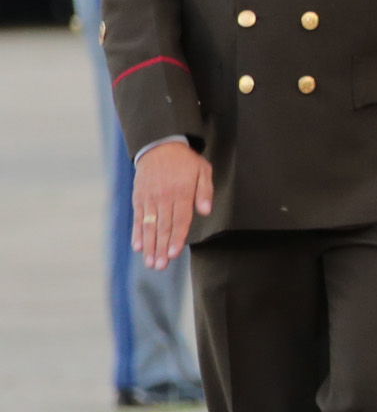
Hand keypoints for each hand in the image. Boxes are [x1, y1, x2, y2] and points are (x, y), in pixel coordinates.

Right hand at [132, 140, 213, 268]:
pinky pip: (138, 218)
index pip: (180, 220)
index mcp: (181, 192)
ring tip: (150, 262)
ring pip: (149, 226)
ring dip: (150, 246)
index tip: (175, 254)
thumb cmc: (185, 161)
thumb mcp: (203, 170)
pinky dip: (137, 233)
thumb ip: (205, 191)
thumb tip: (205, 211)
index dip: (177, 238)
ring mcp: (149, 198)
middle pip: (164, 227)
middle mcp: (164, 197)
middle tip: (160, 266)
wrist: (159, 146)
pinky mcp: (139, 198)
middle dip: (162, 248)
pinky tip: (138, 247)